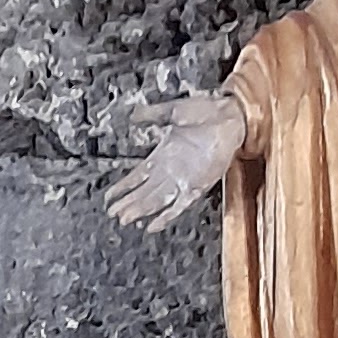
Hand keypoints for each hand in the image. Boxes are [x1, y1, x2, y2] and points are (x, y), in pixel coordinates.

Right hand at [105, 89, 244, 231]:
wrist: (229, 117)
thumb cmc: (206, 111)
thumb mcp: (172, 111)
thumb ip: (151, 115)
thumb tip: (132, 115)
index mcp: (162, 154)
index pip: (137, 176)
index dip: (122, 187)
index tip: (109, 197)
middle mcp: (170, 170)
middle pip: (144, 192)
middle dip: (128, 204)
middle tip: (113, 214)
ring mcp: (183, 180)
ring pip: (156, 201)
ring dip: (140, 211)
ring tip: (124, 220)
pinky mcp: (197, 186)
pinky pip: (179, 206)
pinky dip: (165, 217)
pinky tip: (152, 226)